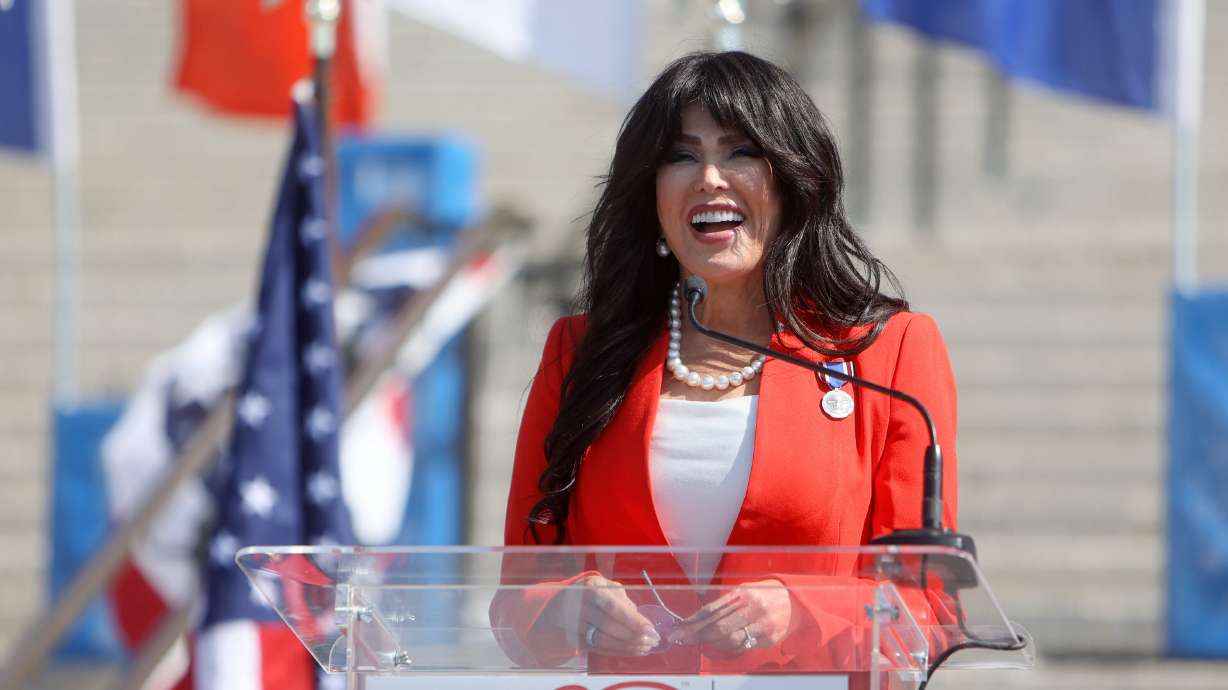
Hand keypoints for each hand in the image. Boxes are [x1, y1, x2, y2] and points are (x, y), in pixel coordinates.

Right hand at [540, 574, 660, 655]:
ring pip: (603, 641)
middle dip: (634, 636)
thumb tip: (640, 620)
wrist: (559, 603)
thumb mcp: (606, 586)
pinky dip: (618, 652)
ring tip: (646, 648)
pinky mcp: (575, 640)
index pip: (613, 608)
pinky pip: (599, 649)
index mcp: (590, 589)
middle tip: (652, 640)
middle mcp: (579, 607)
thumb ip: (623, 600)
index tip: (651, 629)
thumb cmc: (591, 592)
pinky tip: (633, 651)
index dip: (633, 620)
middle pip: (609, 627)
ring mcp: (575, 626)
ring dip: (628, 647)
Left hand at [668, 579, 791, 656]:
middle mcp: (752, 608)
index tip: (679, 628)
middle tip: (681, 638)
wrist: (795, 602)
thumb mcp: (744, 590)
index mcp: (743, 593)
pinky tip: (717, 645)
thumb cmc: (765, 595)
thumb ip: (724, 603)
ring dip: (710, 642)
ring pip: (729, 639)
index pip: (712, 609)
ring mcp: (761, 625)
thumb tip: (698, 617)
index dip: (693, 621)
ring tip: (698, 641)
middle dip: (696, 634)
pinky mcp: (767, 638)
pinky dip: (727, 647)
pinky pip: (742, 646)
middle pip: (718, 626)